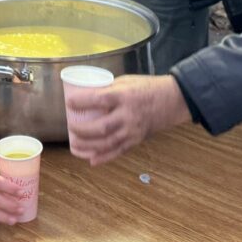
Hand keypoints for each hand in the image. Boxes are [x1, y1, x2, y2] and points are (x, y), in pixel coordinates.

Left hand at [66, 75, 191, 165]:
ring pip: (107, 143)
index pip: (99, 99)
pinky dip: (104, 158)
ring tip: (74, 144)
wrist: (172, 100)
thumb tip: (86, 95)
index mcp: (124, 96)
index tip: (69, 102)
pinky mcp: (137, 140)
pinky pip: (118, 151)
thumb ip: (108, 90)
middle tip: (70, 127)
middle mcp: (128, 115)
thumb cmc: (146, 87)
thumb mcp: (126, 81)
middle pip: (101, 127)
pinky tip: (91, 160)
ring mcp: (133, 130)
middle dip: (82, 130)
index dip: (82, 101)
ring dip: (88, 146)